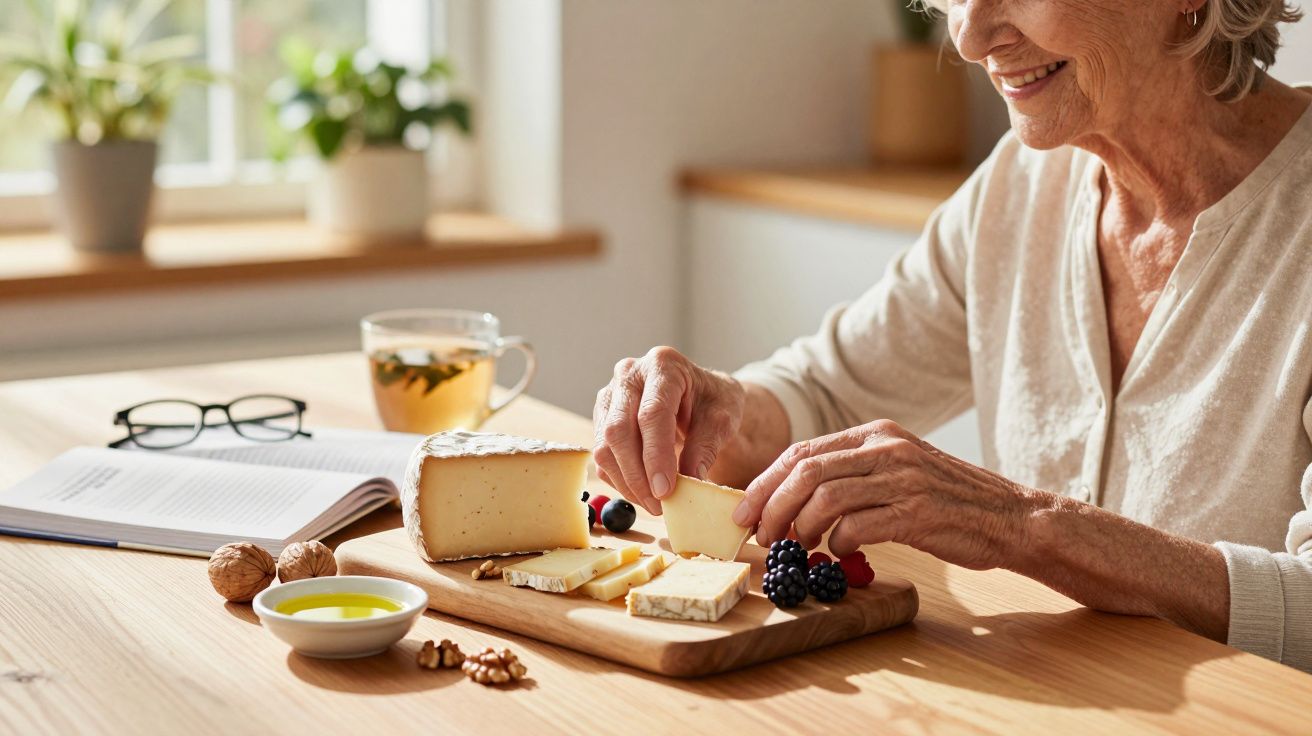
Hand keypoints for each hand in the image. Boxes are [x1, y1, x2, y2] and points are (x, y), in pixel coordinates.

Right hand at [593, 347, 745, 514]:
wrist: (700, 395)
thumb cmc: (713, 402)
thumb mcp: (722, 419)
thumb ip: (706, 446)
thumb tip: (689, 481)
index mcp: (663, 365)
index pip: (652, 414)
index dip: (656, 456)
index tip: (666, 491)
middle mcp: (629, 374)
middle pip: (619, 430)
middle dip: (637, 475)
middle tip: (659, 506)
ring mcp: (611, 395)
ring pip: (604, 446)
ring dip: (627, 482)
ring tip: (654, 504)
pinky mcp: (602, 417)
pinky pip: (602, 456)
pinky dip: (620, 480)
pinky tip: (643, 493)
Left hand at [732, 419, 1034, 568]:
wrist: (1013, 518)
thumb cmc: (951, 502)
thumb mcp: (899, 470)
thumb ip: (853, 475)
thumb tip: (793, 502)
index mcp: (877, 434)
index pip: (802, 451)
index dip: (765, 482)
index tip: (743, 510)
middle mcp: (887, 448)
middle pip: (805, 471)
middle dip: (771, 506)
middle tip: (758, 535)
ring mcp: (903, 477)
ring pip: (825, 497)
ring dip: (799, 527)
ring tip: (794, 548)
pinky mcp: (917, 511)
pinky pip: (858, 526)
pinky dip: (837, 542)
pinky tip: (838, 552)